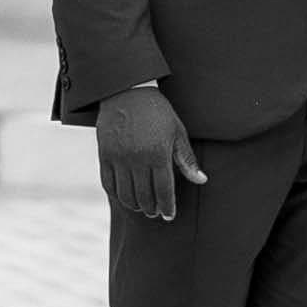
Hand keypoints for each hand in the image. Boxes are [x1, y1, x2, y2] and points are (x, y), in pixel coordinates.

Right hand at [94, 83, 205, 221]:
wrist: (127, 91)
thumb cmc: (157, 111)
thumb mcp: (176, 132)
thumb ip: (186, 159)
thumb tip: (201, 180)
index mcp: (158, 153)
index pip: (164, 190)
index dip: (167, 206)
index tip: (169, 215)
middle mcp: (137, 158)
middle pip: (144, 196)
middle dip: (152, 209)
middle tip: (156, 212)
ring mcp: (119, 158)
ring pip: (126, 195)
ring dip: (135, 205)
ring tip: (142, 207)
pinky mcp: (104, 155)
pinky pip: (108, 184)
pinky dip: (117, 195)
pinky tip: (125, 197)